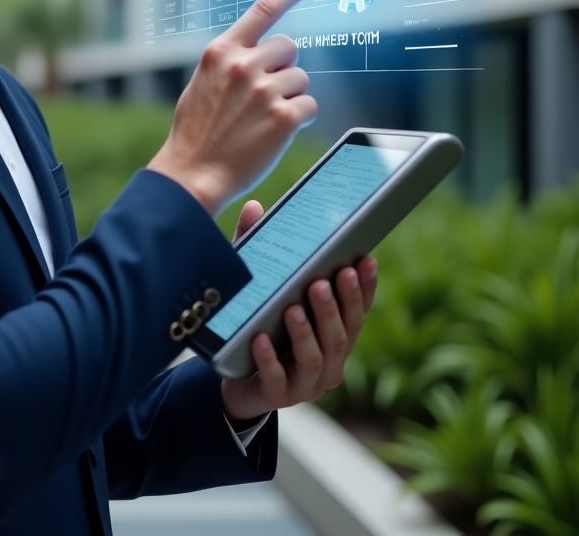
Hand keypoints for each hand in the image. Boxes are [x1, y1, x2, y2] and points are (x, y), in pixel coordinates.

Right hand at [147, 0, 329, 216]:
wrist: (191, 173)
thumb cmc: (197, 131)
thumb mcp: (202, 82)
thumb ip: (230, 60)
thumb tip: (260, 50)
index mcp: (220, 51)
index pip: (265, 9)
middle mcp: (243, 64)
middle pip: (290, 48)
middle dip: (283, 68)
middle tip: (262, 96)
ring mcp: (263, 90)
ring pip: (301, 79)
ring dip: (289, 97)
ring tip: (261, 119)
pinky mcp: (282, 117)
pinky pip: (308, 106)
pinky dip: (297, 119)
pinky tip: (273, 133)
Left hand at [219, 201, 378, 422]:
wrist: (237, 382)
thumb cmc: (259, 325)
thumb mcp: (260, 288)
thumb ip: (259, 250)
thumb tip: (254, 206)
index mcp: (334, 333)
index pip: (358, 310)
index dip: (365, 288)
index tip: (365, 260)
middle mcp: (329, 360)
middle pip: (341, 334)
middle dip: (336, 306)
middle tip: (323, 282)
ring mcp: (306, 382)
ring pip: (315, 358)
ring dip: (307, 332)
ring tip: (294, 309)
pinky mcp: (277, 396)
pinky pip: (276, 379)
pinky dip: (269, 359)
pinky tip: (260, 340)